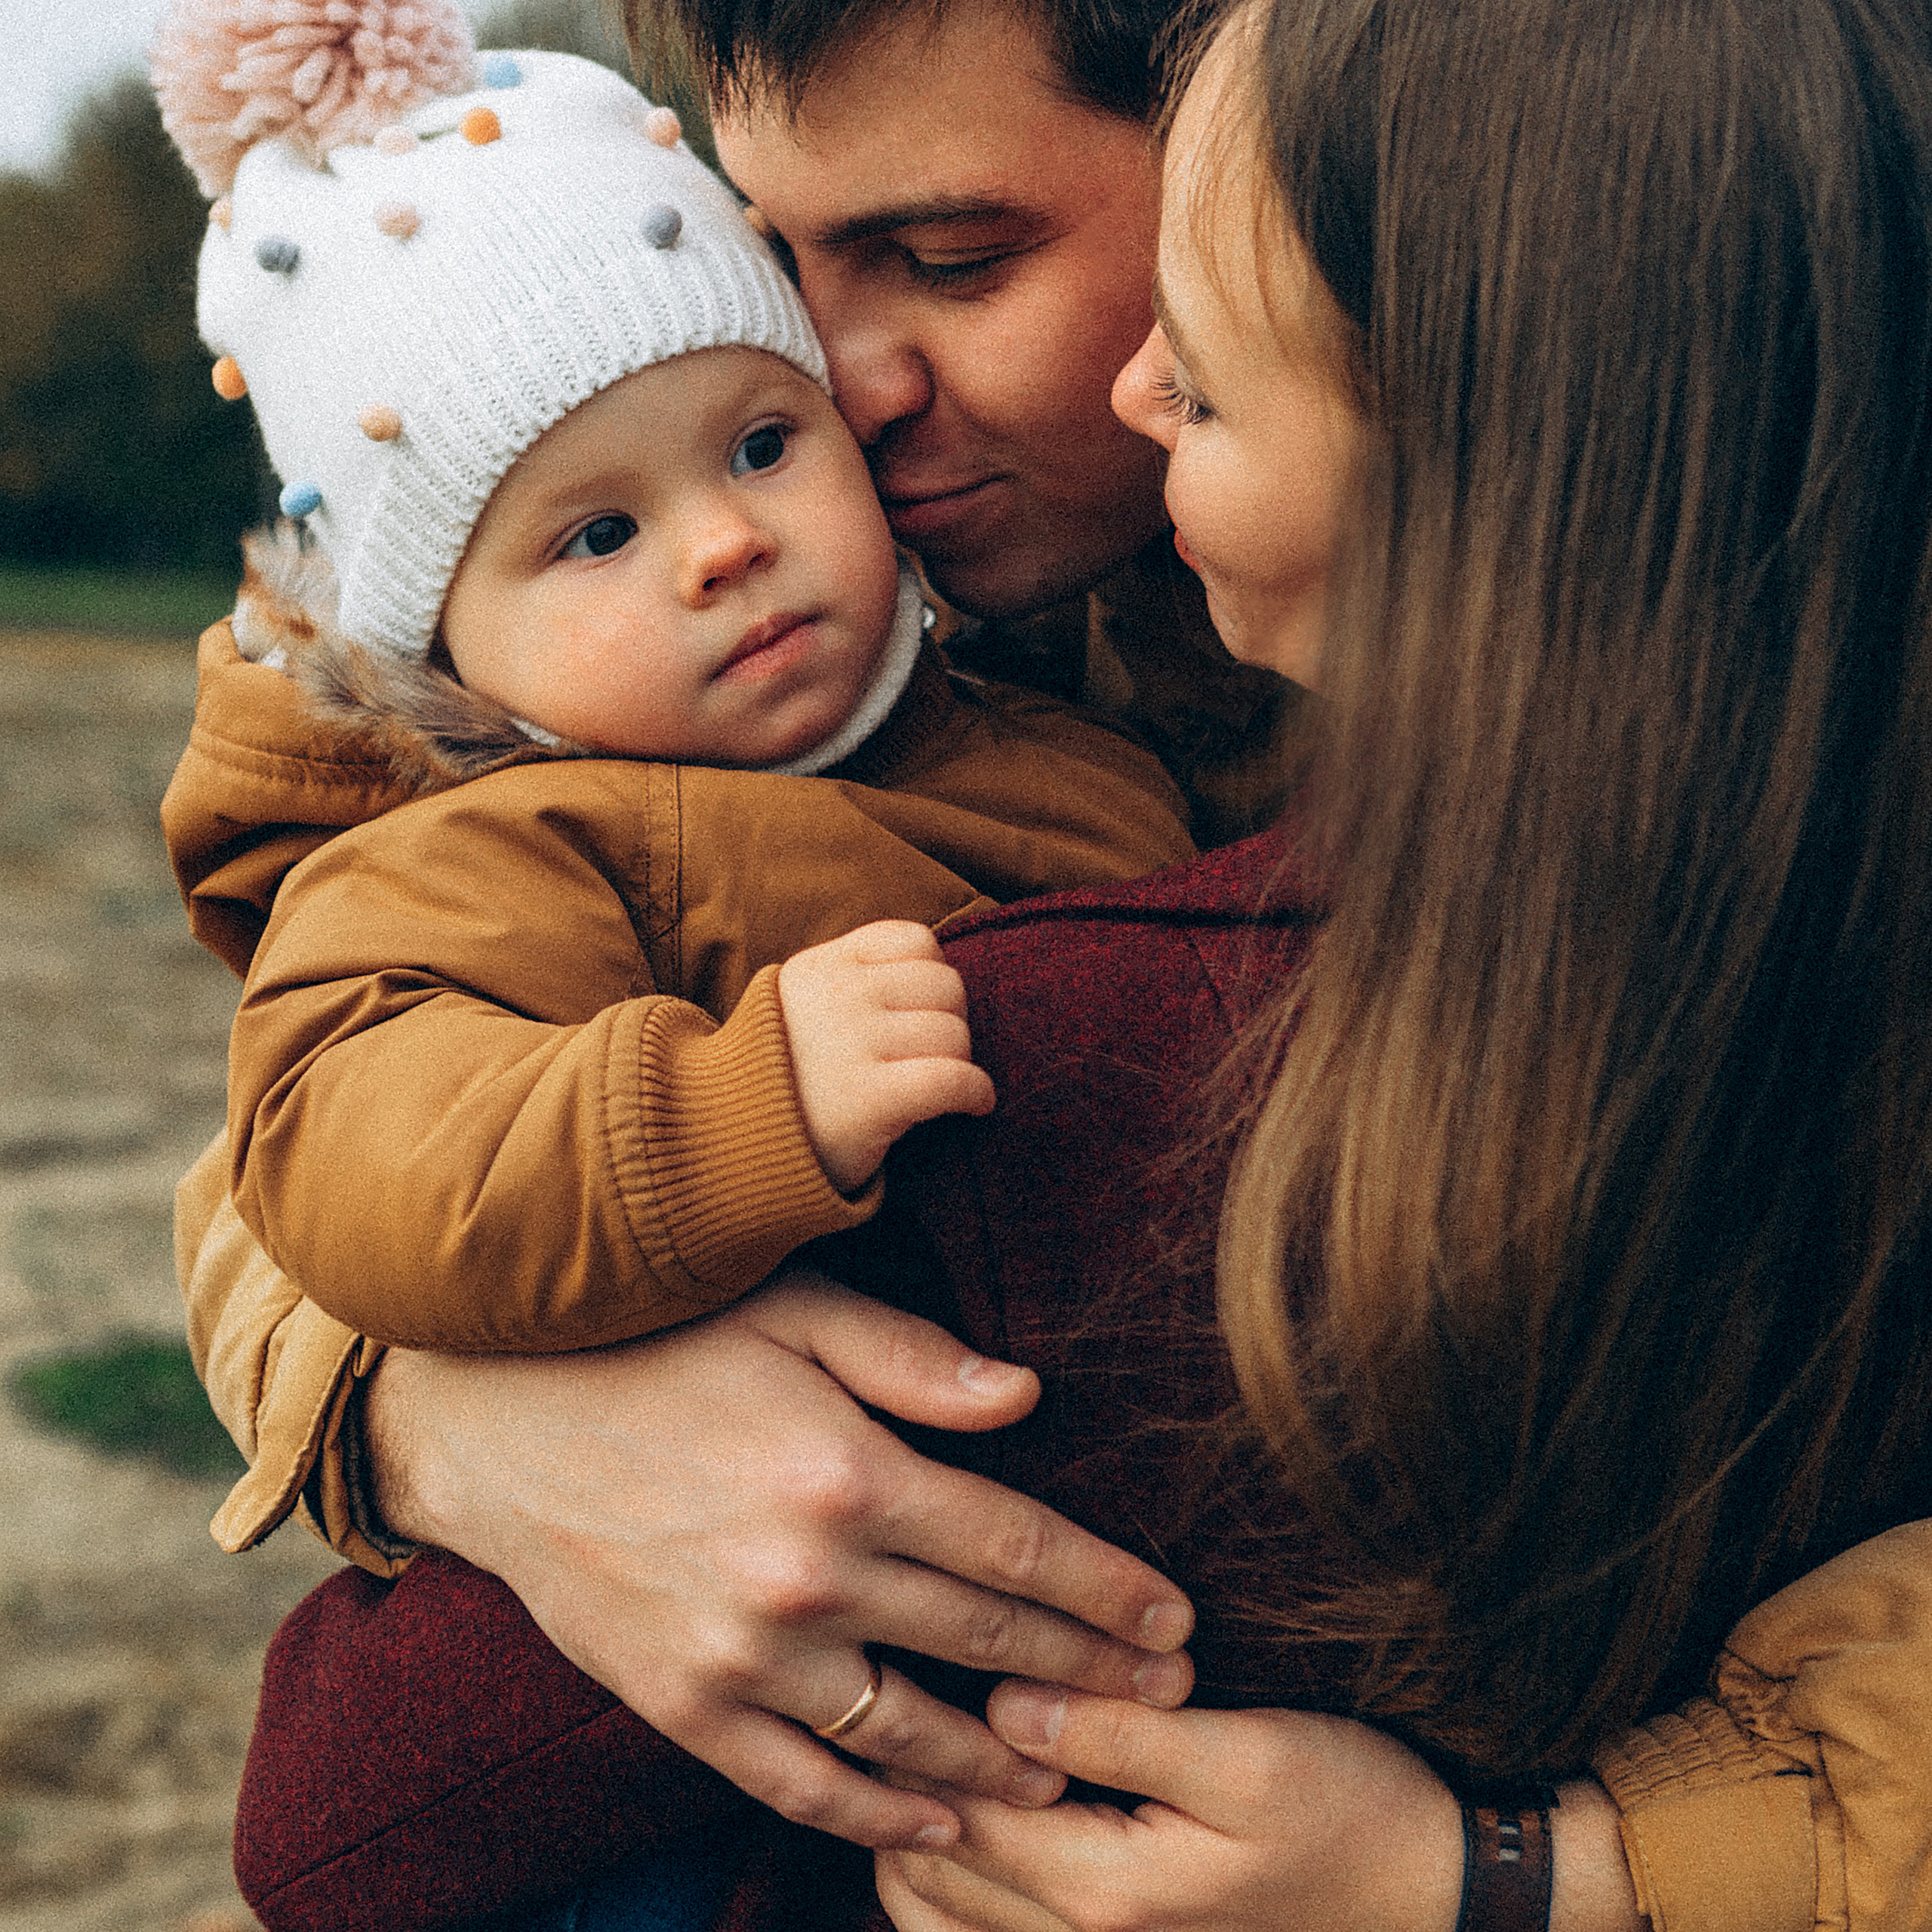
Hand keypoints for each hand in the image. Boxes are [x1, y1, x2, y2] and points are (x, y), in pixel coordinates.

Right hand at [364, 1275, 1194, 1850]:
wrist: (491, 1419)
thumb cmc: (653, 1341)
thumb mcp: (788, 1309)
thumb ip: (913, 1356)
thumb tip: (1029, 1395)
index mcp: (849, 1472)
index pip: (1017, 1544)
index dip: (1107, 1588)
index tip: (1175, 1618)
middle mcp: (807, 1577)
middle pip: (984, 1639)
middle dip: (1089, 1672)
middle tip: (1166, 1697)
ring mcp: (742, 1655)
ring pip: (907, 1733)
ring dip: (1000, 1763)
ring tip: (1071, 1775)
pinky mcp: (682, 1704)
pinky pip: (798, 1783)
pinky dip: (874, 1815)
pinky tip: (935, 1825)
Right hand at [779, 920, 995, 1190]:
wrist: (725, 1145)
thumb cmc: (782, 1082)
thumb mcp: (799, 1006)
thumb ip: (851, 979)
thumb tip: (935, 973)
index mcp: (823, 967)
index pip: (915, 941)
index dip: (932, 977)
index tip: (919, 1014)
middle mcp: (839, 996)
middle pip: (946, 987)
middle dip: (950, 1022)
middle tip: (930, 1057)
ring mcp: (853, 1044)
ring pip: (954, 1034)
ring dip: (960, 1063)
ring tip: (938, 1085)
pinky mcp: (870, 1099)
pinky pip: (953, 1079)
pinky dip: (976, 1092)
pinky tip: (973, 1105)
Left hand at [877, 1685, 1644, 1931]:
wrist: (1431, 1898)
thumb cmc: (1350, 1811)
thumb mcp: (1247, 1756)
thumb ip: (1120, 1731)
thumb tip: (1006, 1699)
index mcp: (1108, 1891)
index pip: (959, 1811)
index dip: (918, 1732)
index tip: (904, 1647)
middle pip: (932, 1870)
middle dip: (902, 1782)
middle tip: (898, 1685)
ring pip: (939, 1918)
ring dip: (916, 1835)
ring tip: (923, 1743)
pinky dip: (952, 1885)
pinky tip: (971, 1812)